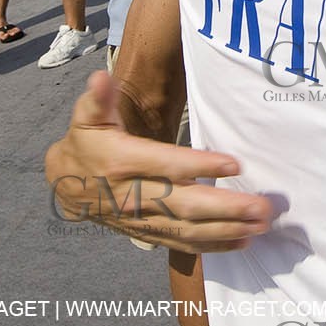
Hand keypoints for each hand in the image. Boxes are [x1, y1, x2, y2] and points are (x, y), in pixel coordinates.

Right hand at [45, 71, 275, 253]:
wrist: (64, 185)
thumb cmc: (85, 143)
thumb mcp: (86, 118)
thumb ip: (98, 100)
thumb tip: (100, 79)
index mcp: (122, 162)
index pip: (166, 165)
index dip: (199, 166)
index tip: (234, 165)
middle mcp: (133, 196)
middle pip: (184, 204)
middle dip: (226, 208)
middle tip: (262, 207)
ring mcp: (141, 219)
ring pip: (187, 229)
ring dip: (227, 230)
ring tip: (261, 226)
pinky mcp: (147, 233)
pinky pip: (181, 243)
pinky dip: (213, 246)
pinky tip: (242, 242)